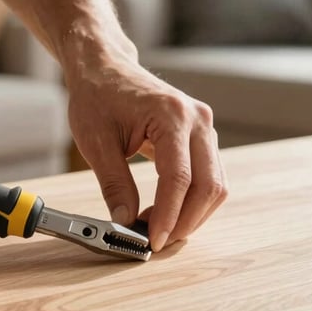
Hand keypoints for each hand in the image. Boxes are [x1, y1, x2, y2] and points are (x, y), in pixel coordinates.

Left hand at [66, 47, 226, 252]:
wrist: (104, 68)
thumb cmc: (97, 96)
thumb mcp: (96, 143)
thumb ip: (114, 184)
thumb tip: (125, 222)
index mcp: (171, 116)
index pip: (179, 178)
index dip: (168, 215)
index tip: (153, 241)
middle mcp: (198, 119)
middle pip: (208, 185)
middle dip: (186, 221)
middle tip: (157, 242)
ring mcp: (204, 127)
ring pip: (215, 184)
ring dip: (192, 214)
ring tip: (159, 228)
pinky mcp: (201, 136)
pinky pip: (209, 176)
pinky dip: (193, 200)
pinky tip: (168, 212)